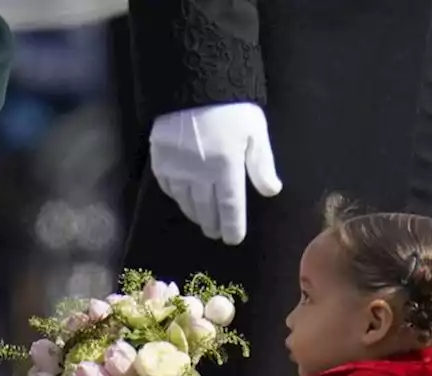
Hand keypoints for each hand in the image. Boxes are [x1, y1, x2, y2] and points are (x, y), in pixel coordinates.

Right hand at [149, 102, 282, 245]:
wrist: (191, 82)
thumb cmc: (230, 106)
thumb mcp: (255, 131)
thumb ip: (262, 164)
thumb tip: (271, 191)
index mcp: (226, 169)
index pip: (229, 207)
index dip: (232, 226)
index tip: (233, 239)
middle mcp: (199, 175)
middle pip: (206, 209)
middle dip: (212, 224)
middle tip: (216, 232)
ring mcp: (177, 169)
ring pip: (186, 202)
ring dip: (195, 214)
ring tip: (201, 219)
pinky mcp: (160, 161)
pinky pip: (169, 188)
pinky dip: (178, 197)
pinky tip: (183, 198)